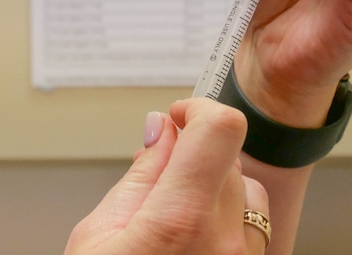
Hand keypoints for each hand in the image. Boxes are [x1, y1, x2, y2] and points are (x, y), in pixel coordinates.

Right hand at [64, 98, 269, 254]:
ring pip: (247, 189)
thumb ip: (140, 175)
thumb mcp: (98, 235)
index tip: (180, 116)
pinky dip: (226, 219)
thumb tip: (161, 129)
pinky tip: (194, 242)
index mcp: (178, 223)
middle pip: (227, 157)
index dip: (199, 109)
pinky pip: (253, 226)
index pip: (221, 130)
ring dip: (215, 187)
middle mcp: (223, 244)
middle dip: (193, 154)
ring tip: (176, 216)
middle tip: (159, 177)